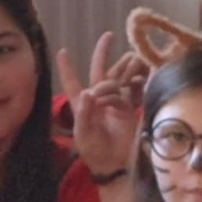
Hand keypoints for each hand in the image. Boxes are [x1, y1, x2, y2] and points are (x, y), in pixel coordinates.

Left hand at [59, 32, 142, 176]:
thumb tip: (90, 91)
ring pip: (118, 77)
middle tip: (108, 36)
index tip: (62, 51)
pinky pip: (133, 90)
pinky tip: (139, 79)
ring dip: (121, 70)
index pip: (73, 82)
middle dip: (103, 53)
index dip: (67, 68)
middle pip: (100, 71)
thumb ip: (85, 113)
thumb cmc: (94, 151)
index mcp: (82, 104)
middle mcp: (99, 99)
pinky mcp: (131, 108)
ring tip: (126, 71)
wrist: (115, 165)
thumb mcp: (83, 134)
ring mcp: (116, 102)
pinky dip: (136, 83)